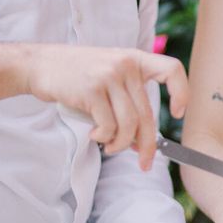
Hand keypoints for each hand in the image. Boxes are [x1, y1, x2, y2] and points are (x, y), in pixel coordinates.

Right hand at [26, 46, 186, 169]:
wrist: (41, 64)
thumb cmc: (77, 75)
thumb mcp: (109, 74)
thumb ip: (128, 100)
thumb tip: (142, 142)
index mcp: (135, 59)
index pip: (171, 69)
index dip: (181, 92)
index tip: (177, 113)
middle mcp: (125, 65)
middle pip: (147, 114)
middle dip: (147, 145)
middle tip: (144, 163)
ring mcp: (108, 76)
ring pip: (129, 124)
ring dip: (121, 144)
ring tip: (110, 146)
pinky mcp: (91, 90)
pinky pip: (108, 126)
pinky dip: (104, 137)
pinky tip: (95, 134)